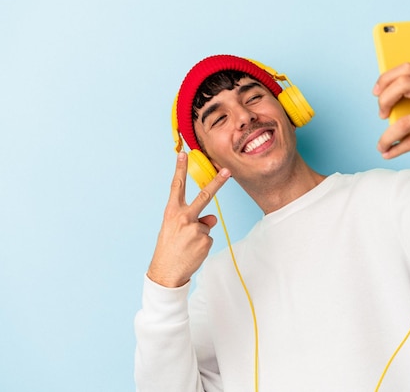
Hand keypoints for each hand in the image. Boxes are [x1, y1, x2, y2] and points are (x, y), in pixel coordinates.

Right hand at [147, 152, 230, 287]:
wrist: (166, 272)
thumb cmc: (168, 248)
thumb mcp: (175, 229)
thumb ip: (192, 218)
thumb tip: (211, 218)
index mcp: (171, 212)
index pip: (176, 186)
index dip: (180, 169)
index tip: (184, 153)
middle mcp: (184, 217)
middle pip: (204, 195)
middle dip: (217, 182)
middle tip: (228, 170)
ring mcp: (196, 228)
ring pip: (206, 224)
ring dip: (200, 234)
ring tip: (187, 245)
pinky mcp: (205, 239)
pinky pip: (209, 237)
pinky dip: (203, 244)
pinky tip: (192, 251)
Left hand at [373, 63, 409, 169]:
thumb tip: (384, 102)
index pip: (407, 69)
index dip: (386, 78)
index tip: (376, 92)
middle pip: (403, 85)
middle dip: (384, 100)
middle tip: (381, 114)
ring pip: (403, 122)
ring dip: (386, 136)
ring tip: (381, 145)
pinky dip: (395, 148)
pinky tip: (388, 152)